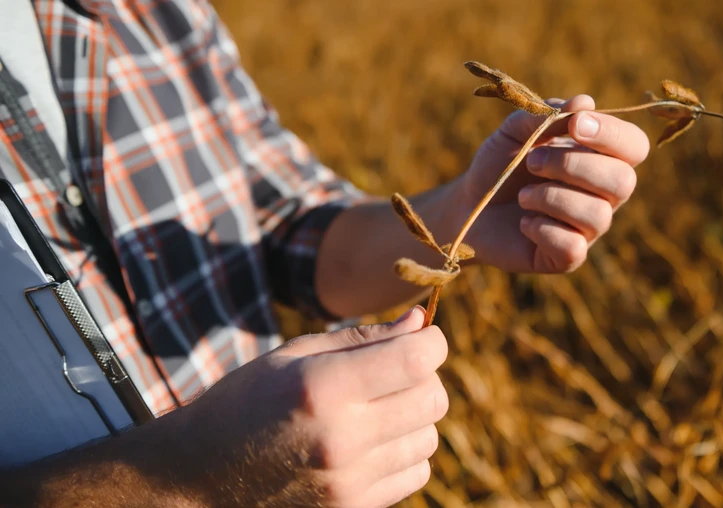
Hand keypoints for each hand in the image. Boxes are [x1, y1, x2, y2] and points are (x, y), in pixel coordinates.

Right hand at [177, 305, 447, 506]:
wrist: (199, 477)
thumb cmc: (247, 401)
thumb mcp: (295, 355)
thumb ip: (364, 338)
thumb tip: (422, 321)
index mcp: (322, 387)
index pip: (417, 359)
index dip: (431, 341)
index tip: (421, 338)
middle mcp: (341, 437)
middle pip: (433, 399)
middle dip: (424, 377)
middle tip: (395, 373)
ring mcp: (349, 481)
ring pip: (429, 438)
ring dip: (414, 417)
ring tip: (376, 410)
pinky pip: (416, 473)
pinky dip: (405, 453)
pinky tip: (372, 443)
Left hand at [454, 94, 649, 272]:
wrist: (468, 204)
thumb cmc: (500, 164)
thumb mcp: (514, 131)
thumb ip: (545, 115)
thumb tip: (585, 102)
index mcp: (600, 158)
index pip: (635, 146)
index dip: (612, 134)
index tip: (575, 125)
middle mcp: (603, 195)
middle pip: (623, 181)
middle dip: (573, 165)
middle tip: (532, 162)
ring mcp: (587, 229)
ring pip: (598, 215)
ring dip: (551, 197)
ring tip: (522, 195)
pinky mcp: (566, 257)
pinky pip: (572, 248)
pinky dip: (542, 229)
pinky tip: (524, 222)